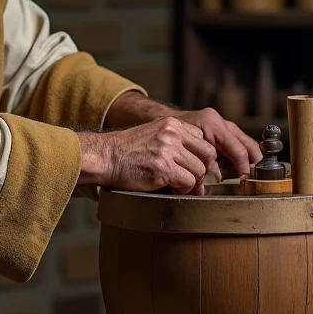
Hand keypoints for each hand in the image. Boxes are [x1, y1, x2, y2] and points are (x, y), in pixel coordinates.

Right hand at [77, 116, 220, 194]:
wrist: (104, 157)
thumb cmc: (127, 152)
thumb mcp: (153, 134)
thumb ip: (174, 141)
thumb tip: (198, 161)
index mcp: (172, 123)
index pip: (203, 139)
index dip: (201, 156)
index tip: (192, 167)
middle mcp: (173, 133)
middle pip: (208, 154)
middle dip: (202, 170)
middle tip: (191, 181)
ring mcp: (168, 150)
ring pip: (200, 170)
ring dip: (192, 183)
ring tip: (178, 186)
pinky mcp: (163, 168)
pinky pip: (188, 182)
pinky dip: (183, 190)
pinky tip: (170, 189)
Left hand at [169, 107, 261, 177]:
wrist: (162, 121)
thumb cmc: (172, 137)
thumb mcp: (186, 151)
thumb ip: (204, 164)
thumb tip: (218, 177)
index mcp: (211, 124)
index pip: (236, 147)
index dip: (243, 165)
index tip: (245, 177)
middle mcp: (219, 122)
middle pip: (246, 142)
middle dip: (253, 160)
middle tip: (254, 176)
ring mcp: (222, 123)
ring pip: (244, 141)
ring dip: (248, 158)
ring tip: (249, 173)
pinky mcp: (221, 128)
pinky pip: (237, 142)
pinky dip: (240, 154)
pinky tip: (239, 166)